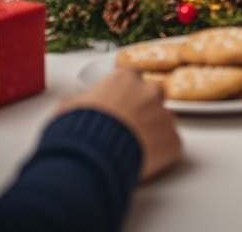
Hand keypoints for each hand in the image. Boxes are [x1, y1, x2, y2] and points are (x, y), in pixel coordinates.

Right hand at [60, 68, 180, 180]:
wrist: (91, 158)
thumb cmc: (77, 132)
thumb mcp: (68, 108)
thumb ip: (79, 100)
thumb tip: (73, 102)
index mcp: (125, 79)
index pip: (131, 79)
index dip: (124, 95)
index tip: (118, 107)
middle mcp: (149, 92)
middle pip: (153, 96)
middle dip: (143, 111)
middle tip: (127, 130)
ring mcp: (164, 116)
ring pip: (163, 121)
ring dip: (152, 132)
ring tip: (133, 150)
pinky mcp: (173, 141)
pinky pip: (170, 145)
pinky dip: (161, 154)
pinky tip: (143, 162)